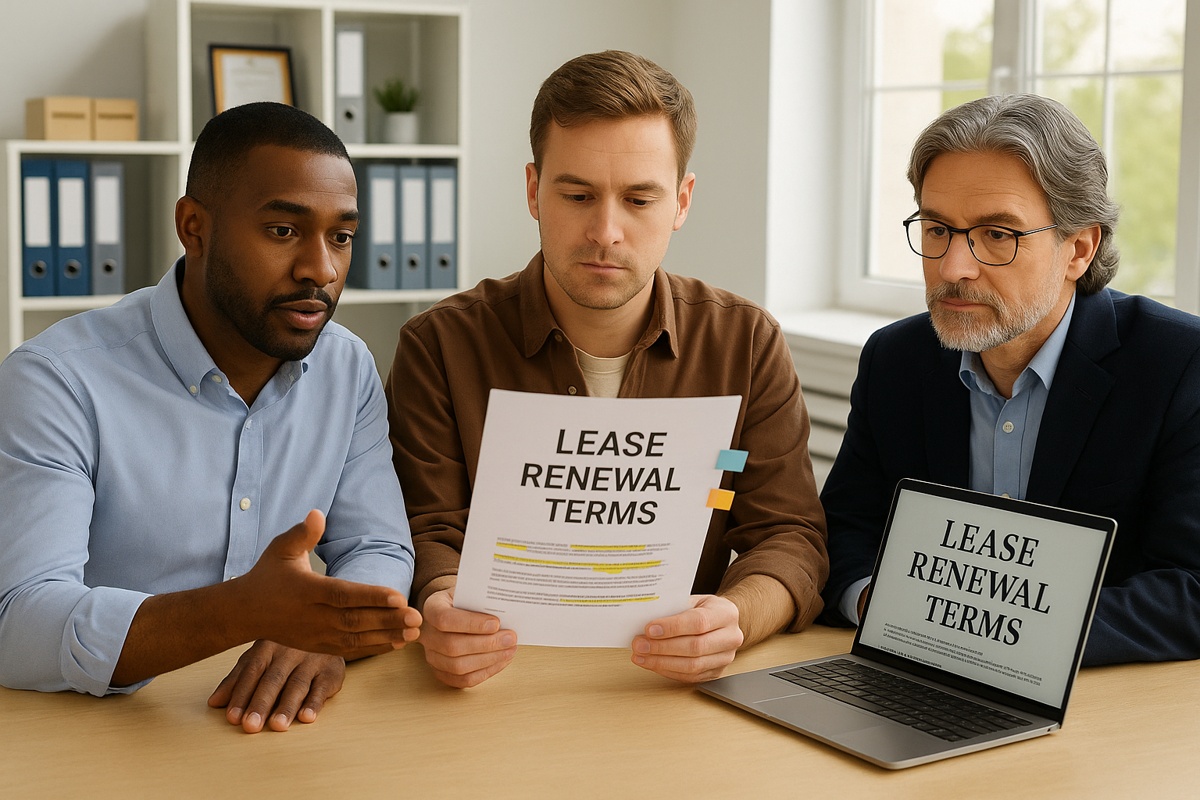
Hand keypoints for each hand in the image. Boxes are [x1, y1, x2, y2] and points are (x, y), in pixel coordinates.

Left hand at [207, 640, 344, 733]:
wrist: (326, 629)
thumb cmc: (286, 648)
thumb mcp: (260, 657)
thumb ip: (238, 678)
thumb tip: (214, 702)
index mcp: (267, 646)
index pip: (252, 672)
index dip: (242, 694)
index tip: (232, 717)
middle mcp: (290, 650)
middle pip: (273, 679)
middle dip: (261, 703)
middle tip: (251, 726)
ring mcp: (312, 659)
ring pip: (297, 684)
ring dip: (287, 706)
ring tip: (277, 726)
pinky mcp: (331, 669)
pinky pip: (323, 687)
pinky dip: (315, 702)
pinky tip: (307, 717)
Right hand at [237, 510, 421, 658]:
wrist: (245, 612)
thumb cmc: (268, 576)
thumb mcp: (281, 549)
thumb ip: (302, 533)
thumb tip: (318, 513)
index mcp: (307, 590)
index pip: (343, 594)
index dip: (371, 596)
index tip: (399, 596)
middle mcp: (313, 616)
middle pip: (355, 620)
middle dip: (388, 620)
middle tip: (417, 617)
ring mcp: (317, 634)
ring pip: (356, 638)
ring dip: (387, 636)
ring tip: (414, 632)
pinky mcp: (319, 646)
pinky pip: (350, 649)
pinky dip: (374, 648)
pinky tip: (397, 643)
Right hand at [418, 586, 516, 687]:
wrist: (454, 610)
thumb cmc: (466, 600)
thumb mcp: (471, 590)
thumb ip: (483, 598)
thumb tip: (506, 608)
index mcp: (431, 608)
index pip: (444, 619)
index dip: (471, 623)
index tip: (496, 623)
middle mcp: (427, 634)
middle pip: (452, 646)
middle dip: (487, 644)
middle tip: (510, 638)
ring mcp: (431, 655)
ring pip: (458, 666)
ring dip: (489, 660)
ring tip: (510, 649)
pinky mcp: (442, 672)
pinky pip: (463, 680)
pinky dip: (486, 672)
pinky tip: (502, 660)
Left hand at [631, 594, 744, 682]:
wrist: (721, 621)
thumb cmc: (704, 609)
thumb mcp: (692, 600)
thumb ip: (674, 608)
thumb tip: (644, 619)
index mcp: (726, 613)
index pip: (699, 622)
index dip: (673, 627)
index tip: (649, 629)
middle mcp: (731, 637)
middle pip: (695, 647)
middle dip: (663, 647)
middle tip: (640, 644)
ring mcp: (725, 658)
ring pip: (692, 666)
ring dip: (662, 662)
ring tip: (641, 656)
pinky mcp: (716, 672)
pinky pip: (690, 677)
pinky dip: (667, 671)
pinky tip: (652, 664)